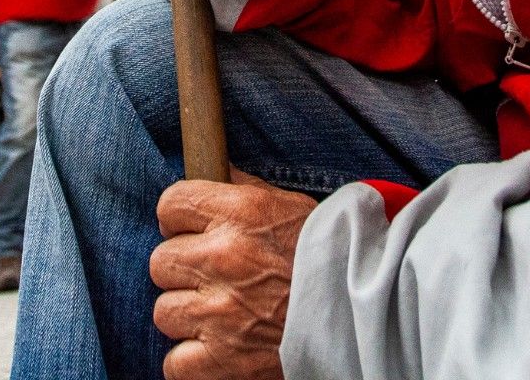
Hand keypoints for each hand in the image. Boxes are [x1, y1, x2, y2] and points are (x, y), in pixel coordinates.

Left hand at [150, 168, 314, 379]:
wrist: (367, 313)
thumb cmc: (331, 256)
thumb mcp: (290, 206)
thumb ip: (244, 190)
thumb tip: (214, 169)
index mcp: (241, 213)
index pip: (170, 205)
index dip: (179, 220)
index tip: (192, 232)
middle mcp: (224, 257)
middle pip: (161, 261)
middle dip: (185, 271)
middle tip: (215, 279)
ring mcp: (221, 312)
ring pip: (165, 312)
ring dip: (189, 317)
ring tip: (225, 315)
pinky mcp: (224, 361)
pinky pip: (175, 363)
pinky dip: (193, 362)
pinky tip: (220, 349)